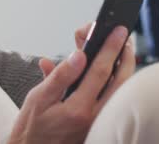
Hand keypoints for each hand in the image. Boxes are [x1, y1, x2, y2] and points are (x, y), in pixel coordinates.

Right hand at [8, 26, 135, 143]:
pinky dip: (115, 82)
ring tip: (120, 50)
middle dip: (125, 56)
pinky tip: (109, 70)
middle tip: (124, 38)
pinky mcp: (98, 125)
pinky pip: (113, 100)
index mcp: (78, 109)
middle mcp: (94, 117)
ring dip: (123, 69)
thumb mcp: (38, 97)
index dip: (109, 48)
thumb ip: (60, 76)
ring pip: (120, 91)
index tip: (117, 32)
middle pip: (120, 82)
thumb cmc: (32, 126)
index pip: (100, 71)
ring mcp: (99, 122)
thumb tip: (78, 55)